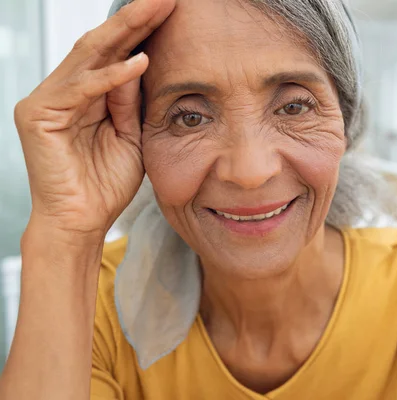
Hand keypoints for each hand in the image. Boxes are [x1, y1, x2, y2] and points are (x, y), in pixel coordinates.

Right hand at [14, 0, 174, 238]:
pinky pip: (80, 89)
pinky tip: (139, 61)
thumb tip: (140, 63)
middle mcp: (63, 91)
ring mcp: (47, 100)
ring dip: (124, 33)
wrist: (83, 221)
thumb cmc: (106, 184)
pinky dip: (110, 76)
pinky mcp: (39, 115)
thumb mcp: (131, 136)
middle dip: (135, 19)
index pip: (114, 53)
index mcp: (84, 95)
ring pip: (87, 56)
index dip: (142, 30)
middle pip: (101, 45)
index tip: (172, 10)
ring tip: (155, 10)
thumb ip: (130, 102)